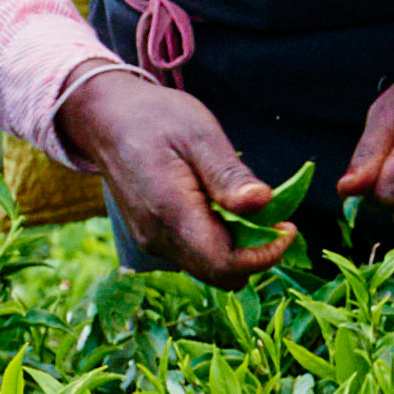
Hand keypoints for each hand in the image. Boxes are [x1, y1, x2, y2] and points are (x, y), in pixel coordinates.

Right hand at [56, 60, 281, 282]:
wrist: (106, 119)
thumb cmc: (156, 118)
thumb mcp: (199, 135)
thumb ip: (228, 175)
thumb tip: (263, 204)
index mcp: (171, 214)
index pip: (226, 264)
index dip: (265, 254)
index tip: (287, 225)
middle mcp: (158, 238)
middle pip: (220, 274)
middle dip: (256, 254)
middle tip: (276, 217)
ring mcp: (152, 240)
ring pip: (208, 267)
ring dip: (238, 248)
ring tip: (248, 206)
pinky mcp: (152, 236)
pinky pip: (194, 254)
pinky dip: (219, 241)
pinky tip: (224, 207)